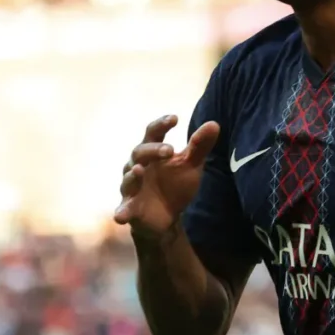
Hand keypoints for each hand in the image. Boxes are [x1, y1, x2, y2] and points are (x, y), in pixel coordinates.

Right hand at [114, 115, 220, 239]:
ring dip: (132, 175)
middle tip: (170, 150)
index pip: (152, 133)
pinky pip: (123, 210)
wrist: (168, 216)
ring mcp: (132, 188)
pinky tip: (121, 216)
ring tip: (139, 170)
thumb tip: (214, 124)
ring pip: (128, 179)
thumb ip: (199, 146)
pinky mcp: (130, 209)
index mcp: (152, 153)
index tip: (175, 119)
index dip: (161, 124)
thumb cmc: (175, 184)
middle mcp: (137, 166)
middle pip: (139, 152)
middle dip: (152, 150)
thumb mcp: (191, 165)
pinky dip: (122, 212)